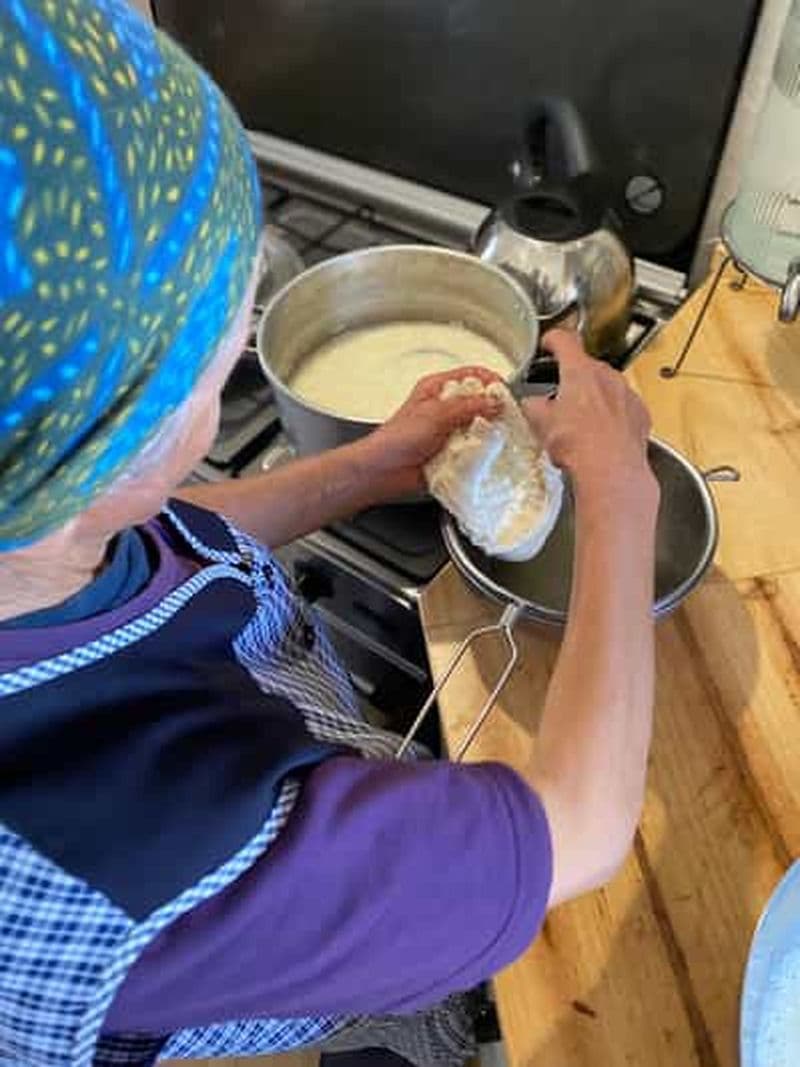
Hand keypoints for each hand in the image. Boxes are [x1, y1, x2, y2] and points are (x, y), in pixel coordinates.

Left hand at [356, 366, 502, 499]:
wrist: (383, 472)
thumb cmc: (398, 439)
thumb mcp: (435, 414)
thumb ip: (467, 406)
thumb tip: (495, 401)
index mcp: (438, 389)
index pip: (473, 375)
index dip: (491, 381)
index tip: (505, 393)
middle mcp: (446, 408)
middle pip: (481, 402)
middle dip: (495, 410)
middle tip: (507, 419)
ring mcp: (451, 431)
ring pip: (481, 427)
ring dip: (491, 433)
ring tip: (500, 438)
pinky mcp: (454, 453)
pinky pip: (476, 450)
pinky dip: (484, 452)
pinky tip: (489, 455)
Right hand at [523, 330, 656, 508]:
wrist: (612, 470)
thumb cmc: (577, 442)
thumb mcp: (540, 423)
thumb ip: (533, 406)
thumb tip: (531, 404)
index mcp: (580, 370)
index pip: (564, 340)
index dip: (552, 340)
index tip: (548, 343)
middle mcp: (607, 376)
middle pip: (587, 367)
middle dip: (573, 379)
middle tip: (559, 397)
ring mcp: (627, 394)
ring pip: (607, 387)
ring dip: (594, 398)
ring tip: (580, 423)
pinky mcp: (640, 415)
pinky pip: (623, 408)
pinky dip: (612, 416)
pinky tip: (601, 436)